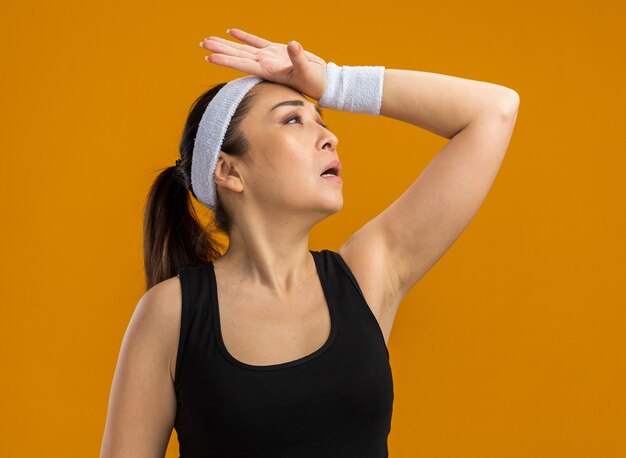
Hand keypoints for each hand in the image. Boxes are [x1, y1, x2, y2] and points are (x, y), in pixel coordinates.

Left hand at [200, 28, 327, 100]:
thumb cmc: (314, 81)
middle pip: (237, 56)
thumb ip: (299, 58)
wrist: (322, 82)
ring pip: (242, 49)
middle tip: (202, 44)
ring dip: (226, 44)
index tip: (210, 58)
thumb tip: (294, 45)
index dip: (226, 61)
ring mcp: (268, 57)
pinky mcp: (275, 50)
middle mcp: (264, 64)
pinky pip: (255, 42)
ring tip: (209, 40)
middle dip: (219, 50)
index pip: (242, 65)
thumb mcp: (307, 70)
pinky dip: (243, 36)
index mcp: (268, 70)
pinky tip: (231, 31)